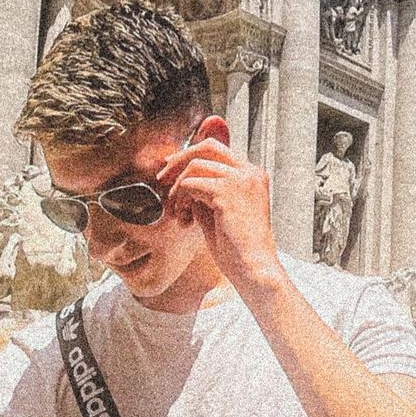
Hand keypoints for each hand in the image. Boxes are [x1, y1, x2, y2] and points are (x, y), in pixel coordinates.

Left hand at [155, 137, 280, 294]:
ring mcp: (240, 179)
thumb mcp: (220, 212)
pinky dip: (181, 199)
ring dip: (178, 187)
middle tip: (162, 179)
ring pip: (195, 165)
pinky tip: (184, 219)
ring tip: (178, 212)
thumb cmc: (239, 249)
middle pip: (206, 147)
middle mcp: (249, 172)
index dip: (190, 156)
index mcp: (252, 176)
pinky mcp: (227, 191)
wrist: (253, 269)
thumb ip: (206, 192)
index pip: (217, 150)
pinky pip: (191, 183)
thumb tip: (183, 181)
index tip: (171, 169)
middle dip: (179, 160)